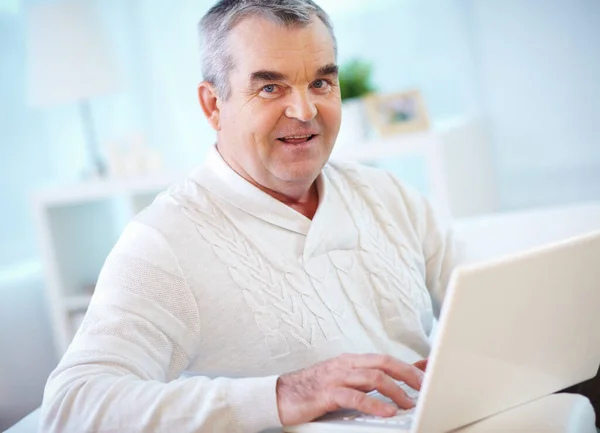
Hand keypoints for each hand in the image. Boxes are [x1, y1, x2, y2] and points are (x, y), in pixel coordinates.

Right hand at [276, 353, 425, 425]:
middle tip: (426, 387)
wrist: (280, 395)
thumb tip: (392, 384)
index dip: (409, 365)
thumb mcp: (344, 382)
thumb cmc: (312, 390)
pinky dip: (374, 404)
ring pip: (372, 377)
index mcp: (351, 361)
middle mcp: (346, 364)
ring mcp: (336, 377)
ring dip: (395, 390)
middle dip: (408, 374)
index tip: (430, 371)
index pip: (386, 359)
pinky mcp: (327, 393)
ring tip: (409, 403)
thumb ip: (367, 382)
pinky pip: (354, 397)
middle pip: (384, 363)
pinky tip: (386, 411)